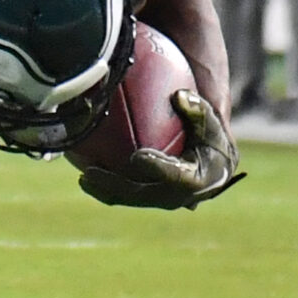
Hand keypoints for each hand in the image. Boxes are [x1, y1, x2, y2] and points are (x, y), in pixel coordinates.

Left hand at [77, 89, 244, 209]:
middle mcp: (180, 197)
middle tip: (91, 172)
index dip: (156, 169)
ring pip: (130, 200)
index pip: (176, 177)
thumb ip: (198, 110)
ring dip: (105, 191)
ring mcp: (162, 200)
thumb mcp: (210, 122)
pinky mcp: (150, 199)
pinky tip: (84, 176)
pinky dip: (105, 189)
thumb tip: (180, 96)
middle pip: (144, 195)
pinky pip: (124, 197)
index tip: (136, 157)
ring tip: (83, 178)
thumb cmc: (210, 136)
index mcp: (198, 180)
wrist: (213, 163)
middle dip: (117, 186)